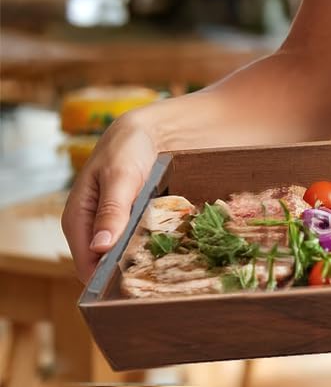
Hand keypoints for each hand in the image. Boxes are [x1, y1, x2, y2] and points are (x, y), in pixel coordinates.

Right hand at [62, 109, 162, 283]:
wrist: (146, 129)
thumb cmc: (126, 148)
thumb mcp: (120, 177)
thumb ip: (111, 210)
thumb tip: (100, 248)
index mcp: (77, 220)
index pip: (86, 265)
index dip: (107, 279)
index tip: (137, 284)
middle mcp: (91, 227)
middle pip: (103, 264)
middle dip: (128, 272)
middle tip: (160, 277)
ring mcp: (110, 225)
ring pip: (122, 255)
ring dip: (142, 260)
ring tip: (169, 266)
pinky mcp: (128, 221)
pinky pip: (136, 242)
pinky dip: (150, 245)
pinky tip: (171, 248)